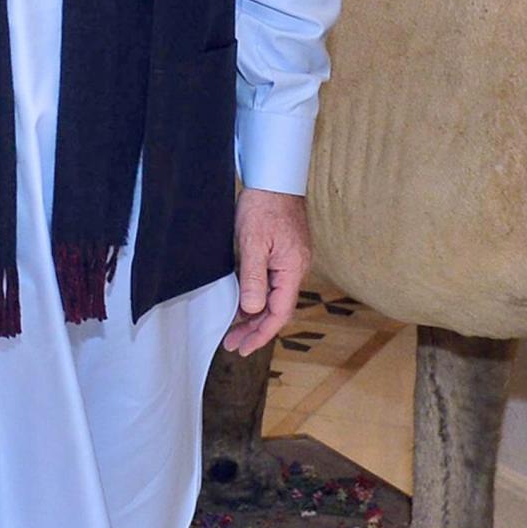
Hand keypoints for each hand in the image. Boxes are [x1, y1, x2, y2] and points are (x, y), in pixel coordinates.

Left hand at [222, 188, 310, 355]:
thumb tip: (254, 309)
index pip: (279, 312)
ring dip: (253, 315)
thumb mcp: (253, 242)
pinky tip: (241, 305)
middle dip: (255, 329)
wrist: (273, 179)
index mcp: (292, 269)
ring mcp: (289, 262)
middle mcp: (295, 269)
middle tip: (232, 345)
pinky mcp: (281, 255)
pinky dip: (255, 298)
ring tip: (233, 330)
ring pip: (272, 298)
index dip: (261, 333)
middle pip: (276, 309)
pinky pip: (270, 284)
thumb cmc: (263, 206)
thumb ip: (254, 277)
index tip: (242, 347)